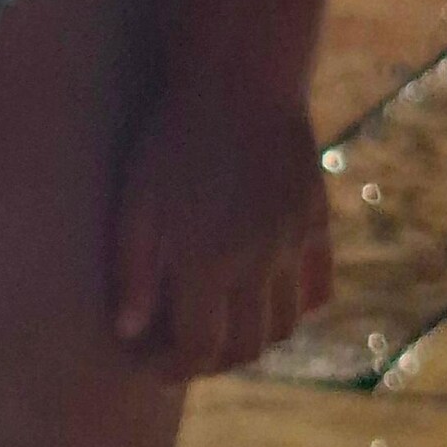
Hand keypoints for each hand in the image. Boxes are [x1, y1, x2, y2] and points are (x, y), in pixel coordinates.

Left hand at [108, 77, 331, 378]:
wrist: (239, 77)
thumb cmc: (172, 137)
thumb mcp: (135, 201)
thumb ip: (132, 273)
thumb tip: (129, 333)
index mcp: (209, 263)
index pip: (200, 349)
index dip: (174, 368)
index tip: (153, 364)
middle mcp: (259, 263)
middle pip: (246, 347)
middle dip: (211, 362)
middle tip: (183, 350)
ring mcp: (294, 244)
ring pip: (285, 325)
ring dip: (252, 339)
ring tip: (221, 327)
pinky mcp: (316, 222)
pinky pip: (317, 289)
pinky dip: (295, 308)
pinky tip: (266, 299)